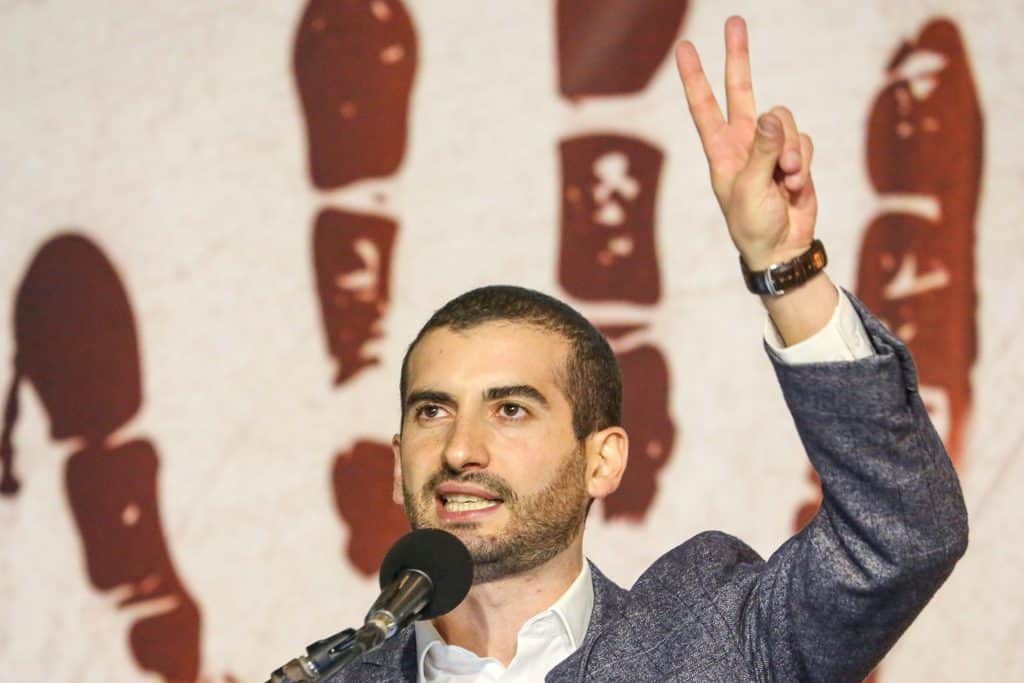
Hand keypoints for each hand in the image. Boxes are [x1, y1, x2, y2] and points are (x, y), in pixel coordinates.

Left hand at [674, 16, 816, 270]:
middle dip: (738, 57)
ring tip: (787, 179)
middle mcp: (744, 143)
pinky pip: (805, 141)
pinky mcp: (795, 157)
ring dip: (792, 150)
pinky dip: (805, 162)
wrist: (781, 249)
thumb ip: (764, 151)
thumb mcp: (751, 189)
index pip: (704, 106)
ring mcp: (771, 148)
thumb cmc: (753, 224)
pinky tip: (796, 186)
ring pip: (786, 121)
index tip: (685, 49)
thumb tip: (773, 116)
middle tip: (735, 21)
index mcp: (721, 151)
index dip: (695, 77)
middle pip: (742, 90)